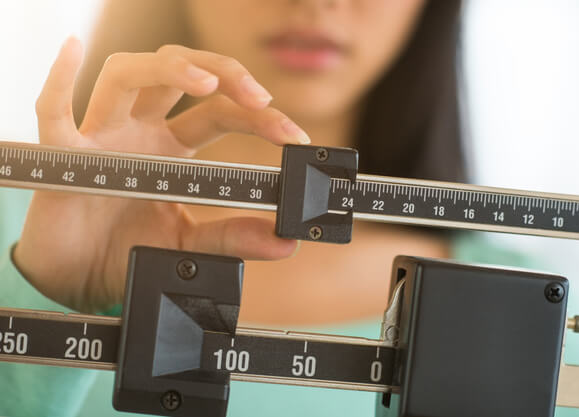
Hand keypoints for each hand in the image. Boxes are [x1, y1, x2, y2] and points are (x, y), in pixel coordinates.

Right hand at [13, 37, 308, 312]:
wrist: (80, 278)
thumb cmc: (127, 250)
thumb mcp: (189, 242)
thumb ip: (231, 237)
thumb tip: (283, 242)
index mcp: (172, 149)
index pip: (219, 114)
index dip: (259, 119)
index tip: (294, 136)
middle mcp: (140, 132)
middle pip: (181, 77)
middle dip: (225, 76)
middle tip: (262, 99)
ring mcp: (103, 136)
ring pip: (128, 75)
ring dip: (169, 69)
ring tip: (206, 84)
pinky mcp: (64, 155)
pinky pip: (53, 111)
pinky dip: (58, 80)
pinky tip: (72, 50)